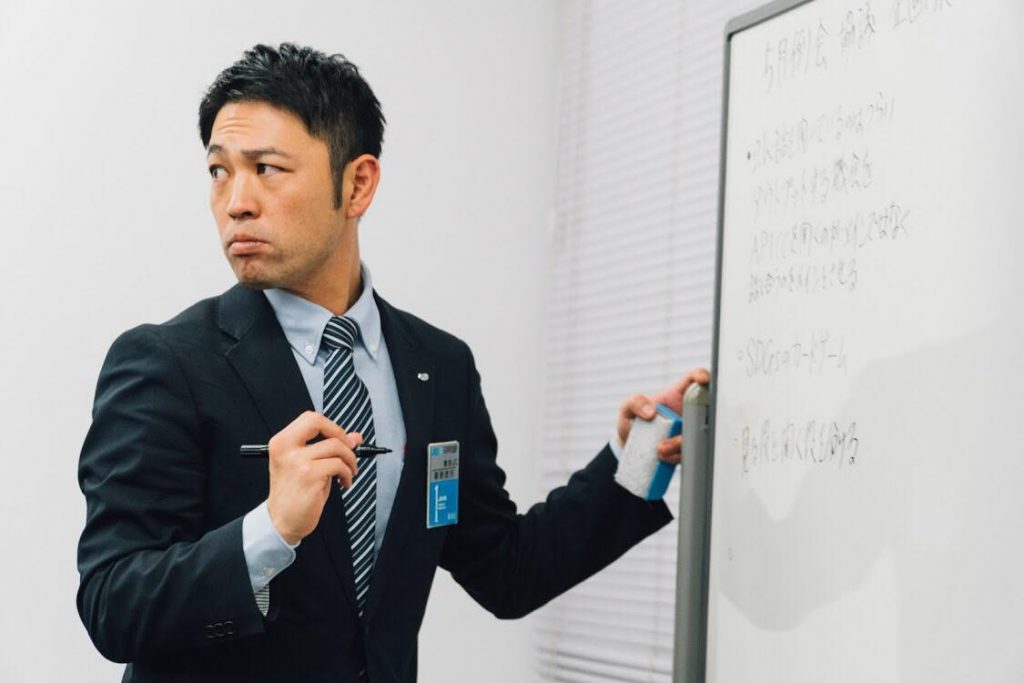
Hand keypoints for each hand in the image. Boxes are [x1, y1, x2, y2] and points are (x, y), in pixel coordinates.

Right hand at [266, 411, 361, 544]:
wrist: (281, 522)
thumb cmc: (295, 494)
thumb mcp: (309, 465)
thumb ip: (329, 449)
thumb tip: (355, 437)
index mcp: (282, 442)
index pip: (310, 419)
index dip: (331, 426)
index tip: (342, 439)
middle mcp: (286, 448)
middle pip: (319, 423)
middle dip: (341, 435)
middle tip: (350, 450)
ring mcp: (297, 461)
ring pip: (336, 446)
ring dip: (350, 460)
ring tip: (348, 473)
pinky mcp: (309, 475)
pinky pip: (339, 465)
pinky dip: (348, 474)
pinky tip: (344, 483)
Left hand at [616, 368, 709, 464]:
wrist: (631, 447)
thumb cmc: (633, 421)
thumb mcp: (628, 408)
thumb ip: (635, 402)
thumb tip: (651, 412)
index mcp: (676, 395)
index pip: (693, 380)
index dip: (701, 376)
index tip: (702, 381)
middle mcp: (686, 412)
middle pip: (702, 411)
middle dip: (694, 421)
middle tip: (676, 430)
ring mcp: (688, 430)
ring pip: (696, 435)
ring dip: (679, 444)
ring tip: (660, 449)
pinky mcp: (686, 448)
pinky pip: (688, 452)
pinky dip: (676, 456)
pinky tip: (663, 457)